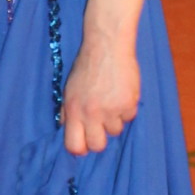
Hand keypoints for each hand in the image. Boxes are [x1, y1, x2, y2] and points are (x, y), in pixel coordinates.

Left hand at [61, 30, 140, 156]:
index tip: (85, 145)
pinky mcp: (128, 104)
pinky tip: (121, 92)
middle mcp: (90, 112)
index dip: (80, 149)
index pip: (73, 145)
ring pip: (115, 131)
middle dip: (100, 139)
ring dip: (115, 120)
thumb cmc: (87, 66)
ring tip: (111, 100)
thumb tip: (65, 129)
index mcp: (73, 109)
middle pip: (97, 145)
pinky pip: (129, 118)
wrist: (107, 45)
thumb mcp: (69, 88)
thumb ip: (67, 111)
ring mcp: (110, 110)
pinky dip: (126, 108)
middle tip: (102, 126)